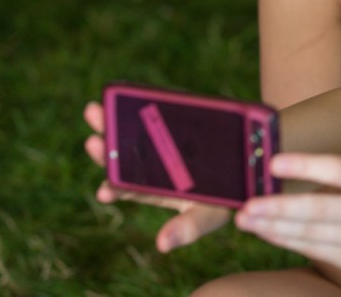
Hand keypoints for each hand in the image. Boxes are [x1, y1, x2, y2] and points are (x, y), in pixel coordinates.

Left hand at [83, 101, 229, 251]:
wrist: (248, 166)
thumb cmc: (225, 198)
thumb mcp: (210, 214)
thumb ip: (188, 228)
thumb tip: (162, 245)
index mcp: (156, 190)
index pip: (128, 190)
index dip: (113, 189)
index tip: (103, 191)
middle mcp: (153, 167)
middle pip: (122, 158)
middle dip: (104, 149)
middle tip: (92, 141)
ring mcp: (161, 141)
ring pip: (130, 133)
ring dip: (111, 123)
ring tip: (93, 111)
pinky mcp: (173, 120)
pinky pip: (153, 112)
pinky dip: (139, 104)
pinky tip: (127, 95)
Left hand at [234, 153, 340, 272]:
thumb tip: (290, 171)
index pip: (340, 168)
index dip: (306, 165)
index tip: (274, 161)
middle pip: (319, 210)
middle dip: (277, 209)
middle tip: (245, 205)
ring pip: (314, 234)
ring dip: (276, 228)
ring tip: (247, 219)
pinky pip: (320, 251)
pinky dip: (292, 241)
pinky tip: (271, 233)